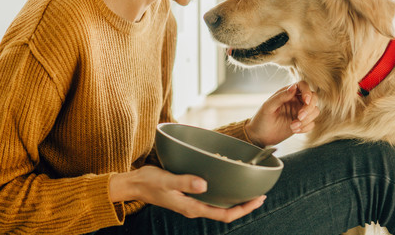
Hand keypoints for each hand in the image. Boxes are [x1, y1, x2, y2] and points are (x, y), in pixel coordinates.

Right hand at [109, 166, 264, 222]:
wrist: (134, 184)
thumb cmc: (149, 182)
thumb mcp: (167, 180)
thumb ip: (185, 182)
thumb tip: (204, 184)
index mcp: (192, 207)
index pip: (224, 214)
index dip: (244, 209)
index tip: (258, 199)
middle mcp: (194, 207)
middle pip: (225, 211)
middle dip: (244, 204)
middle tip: (260, 193)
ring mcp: (192, 202)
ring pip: (219, 205)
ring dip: (234, 199)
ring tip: (247, 188)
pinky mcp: (188, 195)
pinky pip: (210, 197)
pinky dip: (222, 191)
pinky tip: (225, 180)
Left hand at [245, 81, 319, 146]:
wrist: (259, 136)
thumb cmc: (261, 119)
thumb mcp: (268, 107)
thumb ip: (281, 96)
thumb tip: (293, 87)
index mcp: (287, 93)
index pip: (303, 85)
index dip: (307, 91)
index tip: (306, 101)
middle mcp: (295, 100)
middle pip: (313, 98)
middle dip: (309, 108)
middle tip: (299, 116)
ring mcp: (299, 112)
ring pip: (314, 111)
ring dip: (306, 120)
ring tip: (292, 126)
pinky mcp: (302, 123)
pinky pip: (312, 123)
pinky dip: (306, 127)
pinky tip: (295, 130)